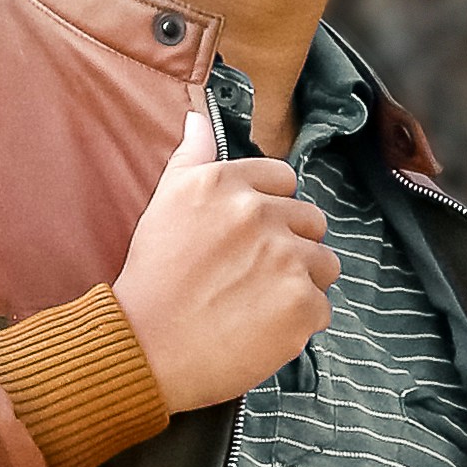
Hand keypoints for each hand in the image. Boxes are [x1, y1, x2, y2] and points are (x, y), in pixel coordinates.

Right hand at [114, 110, 338, 414]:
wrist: (143, 348)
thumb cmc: (152, 279)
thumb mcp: (164, 203)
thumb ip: (190, 156)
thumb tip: (200, 118)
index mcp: (226, 184)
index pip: (284, 180)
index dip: (270, 211)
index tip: (248, 239)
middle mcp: (258, 213)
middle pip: (311, 221)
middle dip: (291, 246)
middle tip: (252, 276)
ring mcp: (284, 259)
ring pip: (323, 264)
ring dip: (300, 283)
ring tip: (258, 304)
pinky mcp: (300, 304)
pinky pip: (321, 308)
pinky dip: (298, 324)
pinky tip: (261, 330)